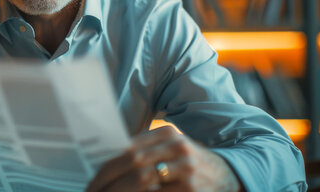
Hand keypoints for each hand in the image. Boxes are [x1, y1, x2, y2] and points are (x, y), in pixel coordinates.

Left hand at [86, 126, 241, 191]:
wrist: (228, 176)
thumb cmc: (190, 164)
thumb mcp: (170, 150)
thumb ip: (143, 152)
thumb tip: (104, 166)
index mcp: (167, 133)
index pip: (126, 148)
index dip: (105, 167)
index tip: (90, 181)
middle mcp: (176, 146)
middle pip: (131, 163)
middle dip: (107, 181)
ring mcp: (185, 168)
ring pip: (141, 181)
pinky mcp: (190, 189)